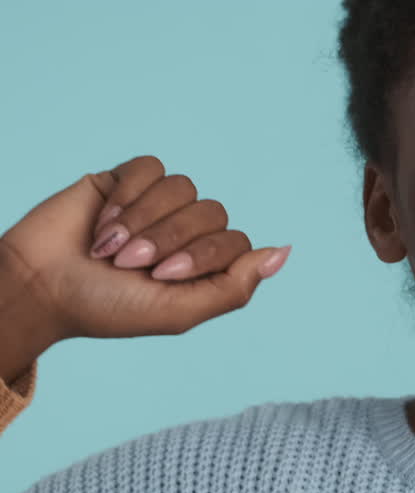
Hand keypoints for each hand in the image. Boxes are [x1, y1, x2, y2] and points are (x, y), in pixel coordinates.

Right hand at [0, 155, 290, 342]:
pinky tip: (104, 221)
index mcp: (207, 267)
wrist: (40, 286)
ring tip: (110, 248)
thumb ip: (235, 287)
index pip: (236, 242)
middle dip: (169, 240)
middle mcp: (189, 233)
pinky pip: (151, 168)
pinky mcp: (128, 180)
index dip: (201, 255)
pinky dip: (129, 195)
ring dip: (145, 220)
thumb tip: (283, 252)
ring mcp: (160, 205)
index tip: (161, 276)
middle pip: (213, 212)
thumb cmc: (108, 308)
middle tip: (129, 264)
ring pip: (184, 187)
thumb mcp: (179, 311)